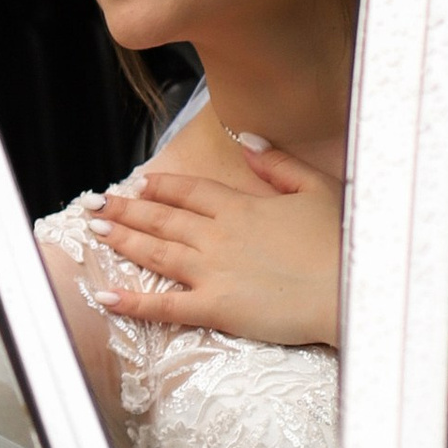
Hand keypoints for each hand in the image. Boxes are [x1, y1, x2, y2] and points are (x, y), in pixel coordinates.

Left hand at [90, 145, 342, 349]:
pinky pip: (166, 306)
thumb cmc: (341, 242)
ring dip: (123, 239)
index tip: (139, 183)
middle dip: (126, 208)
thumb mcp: (316, 187)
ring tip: (95, 230)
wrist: (351, 289)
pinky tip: (106, 297)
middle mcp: (217, 234)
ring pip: (156, 252)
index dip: (161, 187)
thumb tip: (247, 140)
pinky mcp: (216, 307)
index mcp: (240, 205)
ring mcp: (212, 271)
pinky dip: (133, 302)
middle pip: (162, 217)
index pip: (188, 191)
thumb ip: (277, 163)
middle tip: (96, 204)